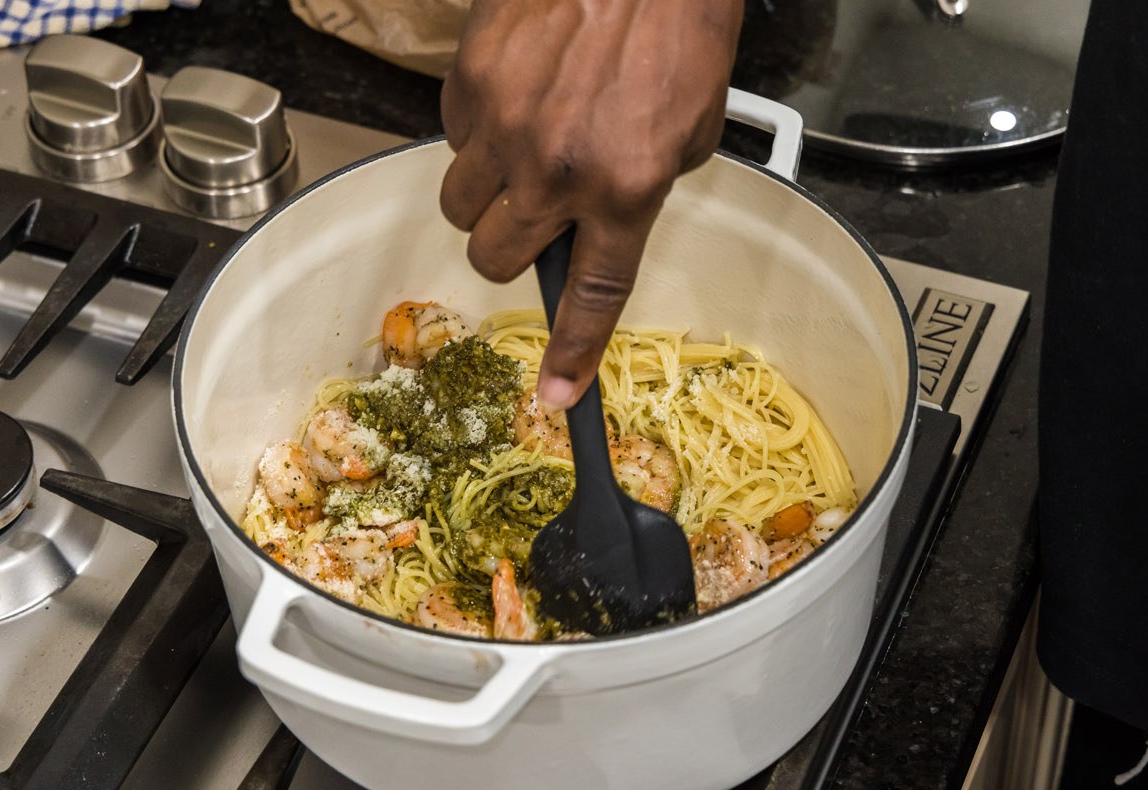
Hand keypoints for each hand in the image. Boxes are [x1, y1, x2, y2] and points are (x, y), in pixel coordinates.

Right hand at [440, 0, 743, 408]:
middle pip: (497, 257)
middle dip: (513, 247)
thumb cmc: (677, 20)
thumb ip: (647, 185)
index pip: (592, 293)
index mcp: (626, 187)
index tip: (556, 394)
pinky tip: (519, 93)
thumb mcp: (693, 125)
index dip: (573, 351)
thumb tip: (605, 215)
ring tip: (524, 146)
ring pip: (463, 203)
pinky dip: (479, 128)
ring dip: (488, 193)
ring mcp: (505, 125)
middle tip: (535, 215)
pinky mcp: (470, 80)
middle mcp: (558, 168)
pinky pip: (454, 134)